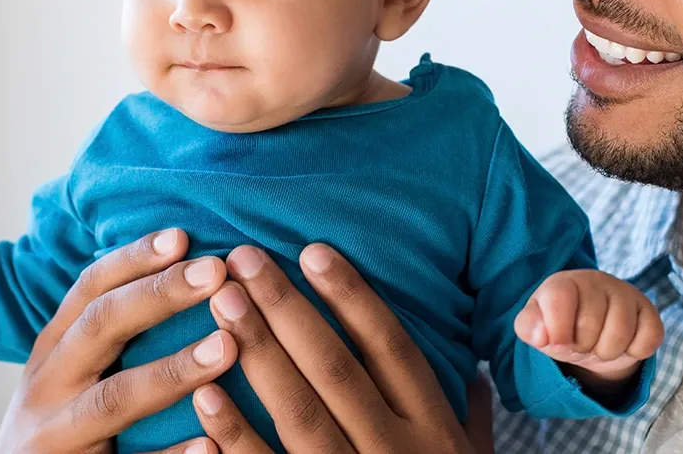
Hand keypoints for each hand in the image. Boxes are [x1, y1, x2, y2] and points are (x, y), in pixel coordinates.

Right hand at [0, 229, 236, 453]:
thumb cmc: (62, 422)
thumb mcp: (68, 370)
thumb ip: (110, 330)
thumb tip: (179, 264)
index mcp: (53, 349)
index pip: (90, 290)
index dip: (132, 259)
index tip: (182, 235)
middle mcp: (47, 386)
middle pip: (100, 328)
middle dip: (158, 295)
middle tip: (216, 272)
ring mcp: (56, 435)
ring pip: (113, 399)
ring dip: (172, 370)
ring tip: (226, 347)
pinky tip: (211, 445)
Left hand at [164, 244, 476, 453]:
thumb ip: (470, 417)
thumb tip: (478, 369)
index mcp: (433, 430)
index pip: (392, 348)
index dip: (353, 297)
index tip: (312, 250)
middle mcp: (396, 451)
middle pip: (336, 369)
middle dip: (287, 309)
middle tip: (242, 259)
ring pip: (300, 413)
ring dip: (257, 355)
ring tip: (220, 306)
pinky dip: (236, 438)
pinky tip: (205, 396)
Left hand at [513, 270, 662, 393]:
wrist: (592, 332)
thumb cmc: (560, 326)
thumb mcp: (536, 327)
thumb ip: (529, 327)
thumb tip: (542, 335)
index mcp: (564, 282)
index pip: (560, 299)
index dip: (558, 330)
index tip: (557, 344)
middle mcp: (596, 280)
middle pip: (591, 323)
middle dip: (582, 345)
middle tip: (580, 343)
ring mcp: (626, 293)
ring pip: (621, 333)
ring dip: (607, 352)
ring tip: (599, 345)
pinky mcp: (649, 311)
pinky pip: (648, 339)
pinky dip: (635, 352)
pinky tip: (624, 344)